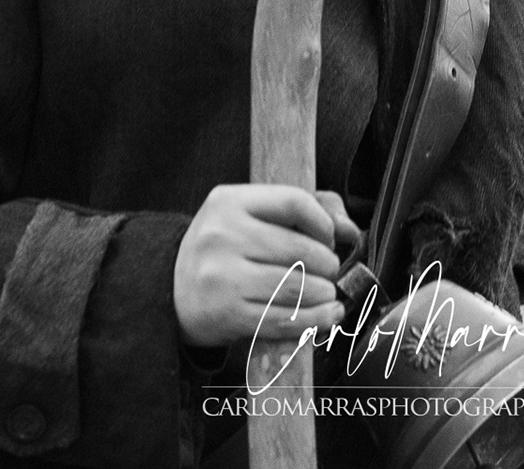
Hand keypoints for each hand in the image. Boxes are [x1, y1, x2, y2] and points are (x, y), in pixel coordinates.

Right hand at [174, 184, 360, 348]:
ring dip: (324, 294)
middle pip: (301, 249)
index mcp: (228, 201)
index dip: (323, 223)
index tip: (329, 239)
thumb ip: (306, 208)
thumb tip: (351, 230)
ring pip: (297, 286)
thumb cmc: (224, 249)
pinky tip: (328, 316)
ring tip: (326, 293)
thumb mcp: (250, 214)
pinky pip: (285, 319)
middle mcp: (222, 236)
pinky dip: (315, 321)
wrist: (171, 291)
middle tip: (329, 272)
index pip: (295, 202)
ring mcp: (223, 277)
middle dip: (328, 265)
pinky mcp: (228, 314)